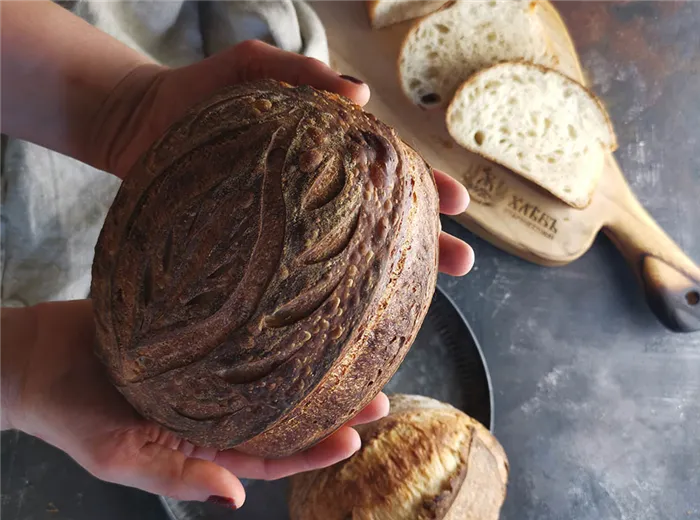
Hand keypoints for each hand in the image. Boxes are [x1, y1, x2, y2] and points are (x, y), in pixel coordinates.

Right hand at [5, 300, 389, 507]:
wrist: (38, 356)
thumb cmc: (73, 415)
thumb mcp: (120, 456)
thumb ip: (178, 476)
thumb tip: (235, 498)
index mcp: (206, 440)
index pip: (273, 451)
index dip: (314, 448)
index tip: (355, 436)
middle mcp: (220, 402)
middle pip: (287, 408)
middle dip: (333, 406)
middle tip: (378, 396)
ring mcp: (215, 363)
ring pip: (277, 368)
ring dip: (317, 365)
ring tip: (360, 354)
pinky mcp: (205, 325)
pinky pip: (248, 327)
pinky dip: (278, 325)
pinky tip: (307, 314)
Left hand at [94, 39, 473, 275]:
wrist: (138, 125)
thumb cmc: (198, 94)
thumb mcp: (249, 69)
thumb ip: (297, 69)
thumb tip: (357, 93)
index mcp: (325, 153)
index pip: (388, 171)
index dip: (426, 185)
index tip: (459, 203)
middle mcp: (313, 195)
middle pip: (380, 218)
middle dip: (424, 239)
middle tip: (460, 263)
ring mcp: (285, 225)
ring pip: (346, 253)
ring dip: (385, 277)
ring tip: (417, 303)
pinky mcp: (252, 250)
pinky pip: (293, 276)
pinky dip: (322, 298)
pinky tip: (341, 322)